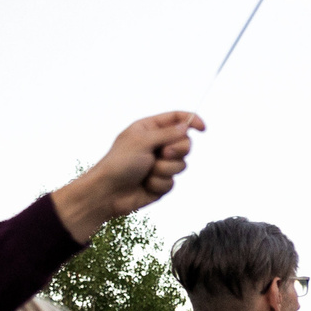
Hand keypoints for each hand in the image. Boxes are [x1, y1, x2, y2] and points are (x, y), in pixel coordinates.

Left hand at [51, 112, 205, 241]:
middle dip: (177, 150)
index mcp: (149, 128)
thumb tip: (186, 128)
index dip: (191, 121)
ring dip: (165, 169)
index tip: (202, 129)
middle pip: (184, 143)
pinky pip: (173, 181)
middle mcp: (156, 144)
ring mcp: (160, 164)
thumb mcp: (143, 141)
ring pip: (181, 164)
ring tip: (148, 172)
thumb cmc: (120, 163)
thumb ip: (168, 133)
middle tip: (163, 153)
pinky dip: (159, 183)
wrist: (108, 192)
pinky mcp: (161, 181)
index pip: (176, 119)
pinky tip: (146, 184)